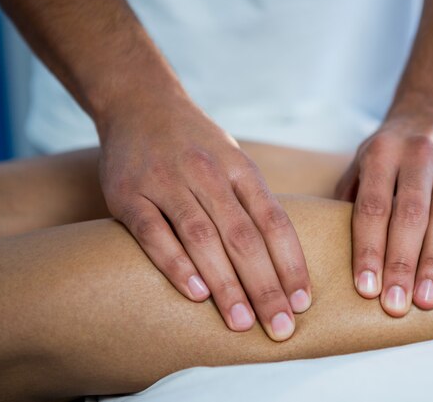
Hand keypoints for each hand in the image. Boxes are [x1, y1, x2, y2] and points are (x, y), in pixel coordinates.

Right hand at [98, 96, 310, 340]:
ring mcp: (167, 183)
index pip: (274, 222)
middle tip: (280, 328)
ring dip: (226, 284)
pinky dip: (176, 264)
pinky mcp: (130, 195)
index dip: (291, 264)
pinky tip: (196, 294)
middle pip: (244, 238)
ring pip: (203, 239)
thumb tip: (281, 257)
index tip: (303, 303)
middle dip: (266, 286)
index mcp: (240, 170)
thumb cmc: (196, 143)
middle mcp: (208, 175)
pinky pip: (155, 233)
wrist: (140, 103)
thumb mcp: (233, 160)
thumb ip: (252, 202)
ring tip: (243, 322)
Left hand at [335, 106, 432, 315]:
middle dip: (401, 263)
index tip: (365, 288)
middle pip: (409, 215)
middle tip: (394, 304)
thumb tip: (335, 250)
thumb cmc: (389, 153)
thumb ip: (349, 199)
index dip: (368, 249)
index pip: (373, 206)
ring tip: (425, 301)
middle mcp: (418, 155)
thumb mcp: (361, 163)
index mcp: (381, 152)